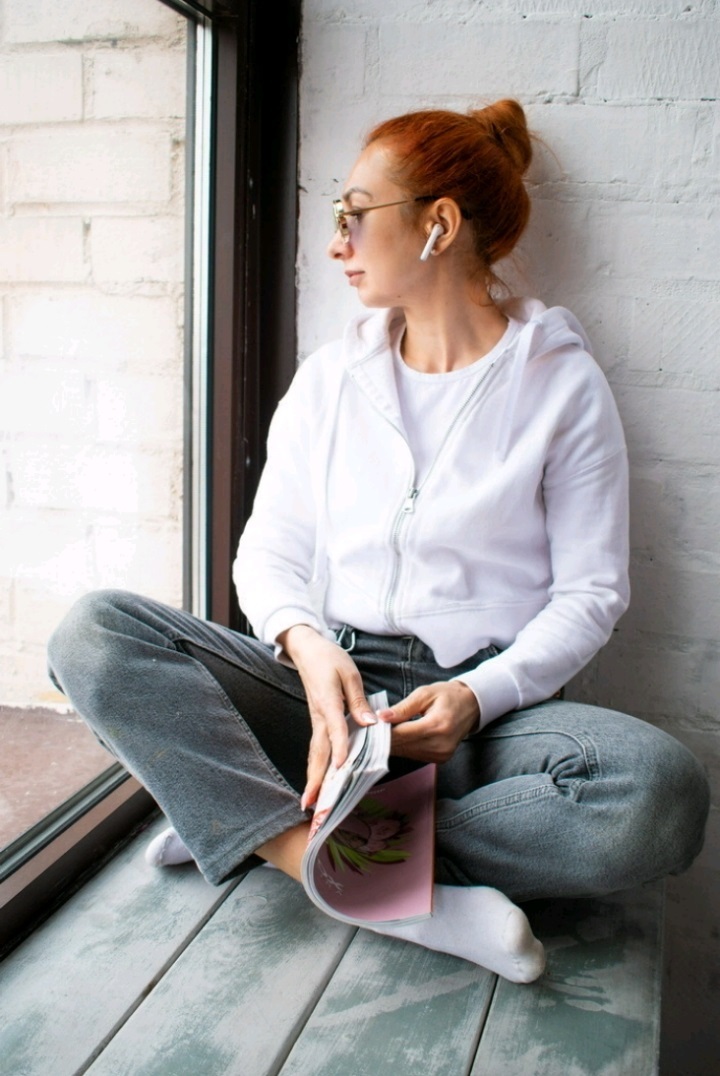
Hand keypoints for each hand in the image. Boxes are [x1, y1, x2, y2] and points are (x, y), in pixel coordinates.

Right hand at [277, 625, 376, 809]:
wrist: (307, 651)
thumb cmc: (330, 659)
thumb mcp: (350, 674)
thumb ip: (359, 700)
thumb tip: (370, 723)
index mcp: (329, 702)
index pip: (336, 729)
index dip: (339, 748)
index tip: (341, 767)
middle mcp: (319, 716)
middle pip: (318, 751)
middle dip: (316, 778)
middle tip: (312, 803)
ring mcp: (315, 721)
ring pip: (314, 753)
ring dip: (312, 778)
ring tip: (310, 802)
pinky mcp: (316, 722)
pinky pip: (316, 748)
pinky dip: (315, 767)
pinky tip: (317, 782)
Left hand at [377, 680, 479, 763]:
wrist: (471, 705)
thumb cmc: (447, 695)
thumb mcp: (425, 693)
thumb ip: (403, 707)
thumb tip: (381, 717)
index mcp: (437, 725)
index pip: (402, 734)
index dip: (382, 732)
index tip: (367, 727)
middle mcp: (440, 745)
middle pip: (403, 746)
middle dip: (383, 739)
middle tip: (367, 731)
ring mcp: (441, 755)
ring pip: (406, 753)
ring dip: (392, 744)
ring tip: (379, 733)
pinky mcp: (440, 759)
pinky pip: (414, 755)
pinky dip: (403, 747)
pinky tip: (395, 738)